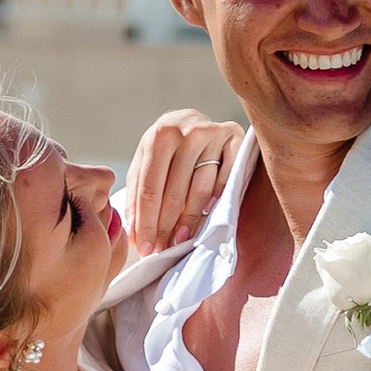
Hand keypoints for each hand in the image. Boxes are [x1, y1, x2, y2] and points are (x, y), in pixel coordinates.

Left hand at [123, 111, 243, 253]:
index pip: (149, 190)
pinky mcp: (235, 138)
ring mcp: (212, 134)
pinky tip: (207, 214)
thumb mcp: (145, 162)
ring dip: (190, 220)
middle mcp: (186, 132)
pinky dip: (217, 198)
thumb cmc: (165, 148)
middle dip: (165, 226)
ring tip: (181, 239)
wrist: (191, 120)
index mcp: (158, 136)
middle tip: (162, 250)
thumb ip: (136, 195)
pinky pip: (226, 178)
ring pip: (200, 189)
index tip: (144, 248)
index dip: (146, 223)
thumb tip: (134, 236)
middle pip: (174, 193)